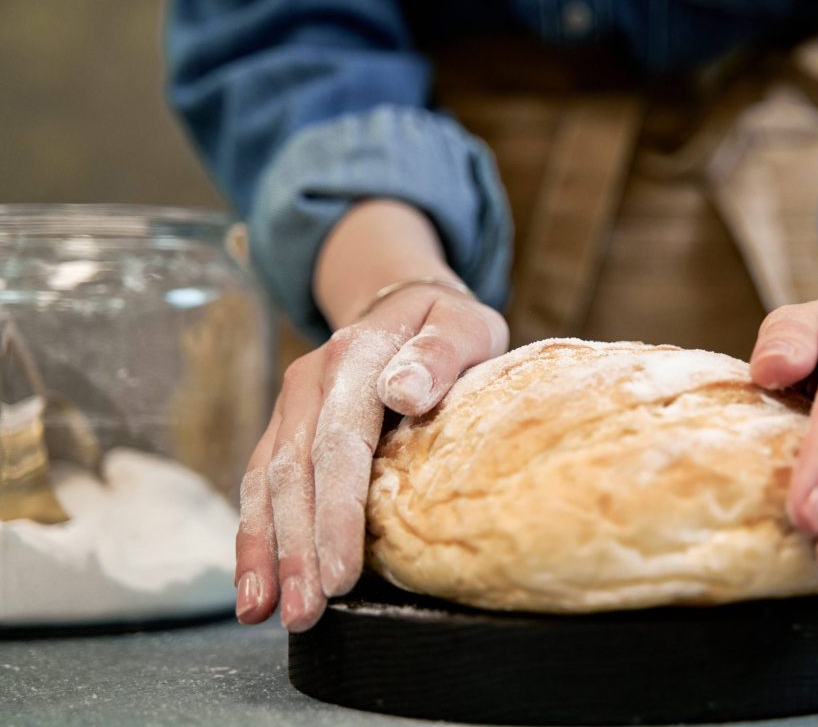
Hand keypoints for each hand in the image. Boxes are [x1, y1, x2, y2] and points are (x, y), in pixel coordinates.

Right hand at [233, 284, 507, 630]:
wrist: (406, 304)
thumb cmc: (447, 326)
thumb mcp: (462, 325)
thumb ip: (439, 354)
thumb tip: (403, 391)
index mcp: (356, 358)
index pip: (341, 443)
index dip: (338, 511)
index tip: (343, 571)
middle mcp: (311, 382)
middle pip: (296, 474)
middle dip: (298, 549)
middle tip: (305, 613)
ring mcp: (292, 407)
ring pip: (267, 485)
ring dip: (266, 552)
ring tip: (267, 613)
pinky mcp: (285, 430)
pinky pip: (260, 486)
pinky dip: (254, 538)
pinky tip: (254, 588)